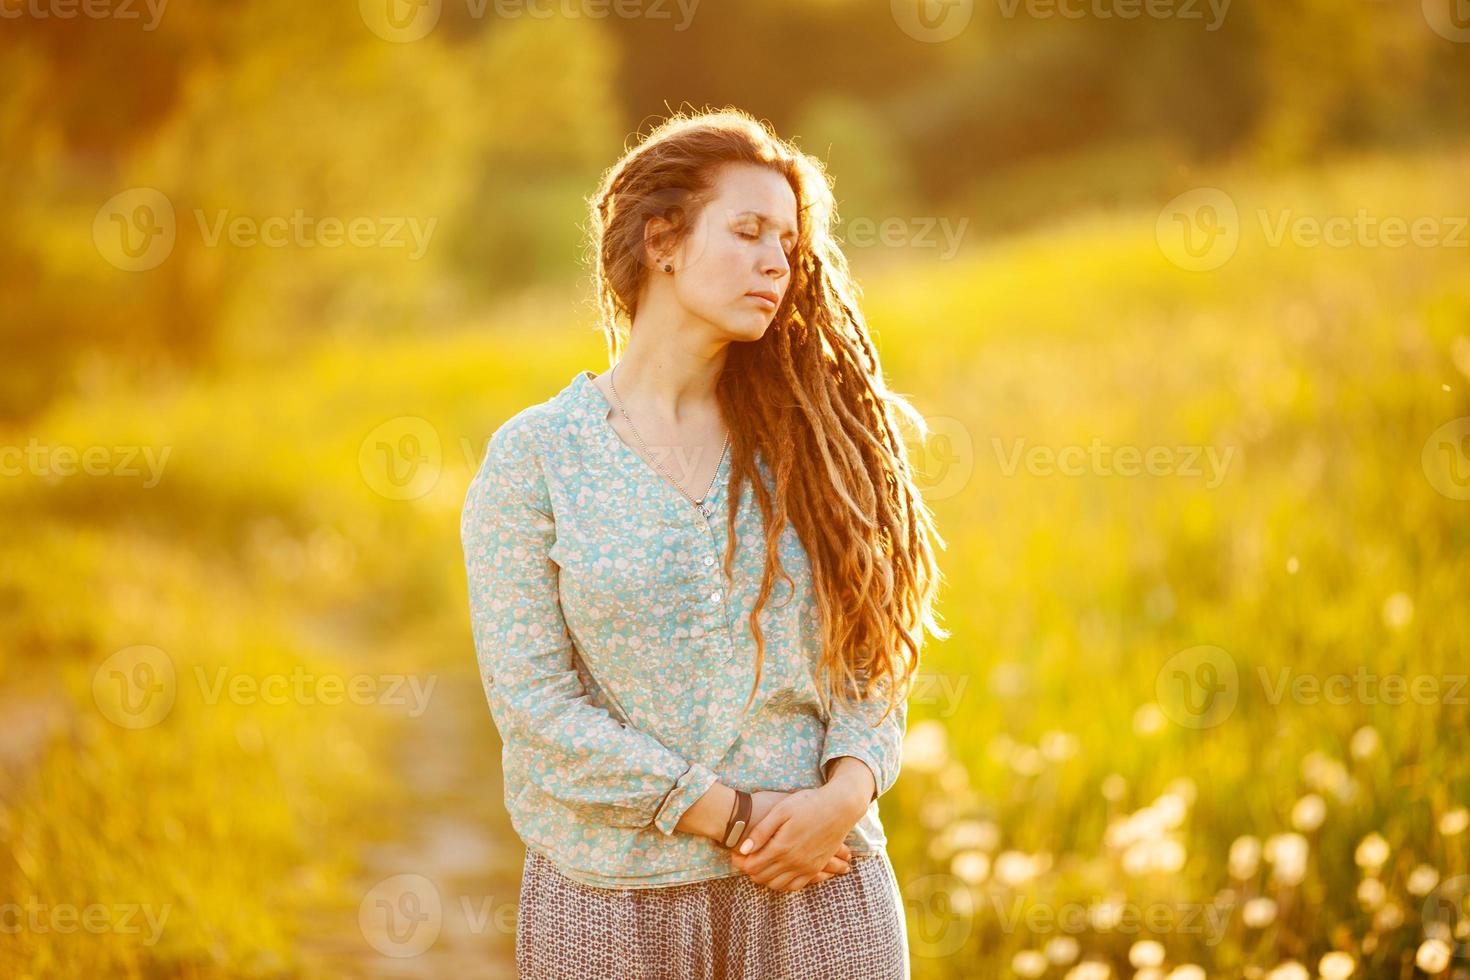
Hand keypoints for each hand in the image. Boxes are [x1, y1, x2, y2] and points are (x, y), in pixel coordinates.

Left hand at [728, 786, 863, 891]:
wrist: (840, 807)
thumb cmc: (809, 803)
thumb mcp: (781, 810)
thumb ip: (761, 832)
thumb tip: (743, 850)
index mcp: (782, 847)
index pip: (752, 866)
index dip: (739, 862)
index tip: (734, 854)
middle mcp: (794, 862)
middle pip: (762, 877)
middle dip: (748, 870)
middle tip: (743, 859)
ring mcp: (806, 868)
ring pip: (777, 885)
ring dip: (764, 878)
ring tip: (758, 864)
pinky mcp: (816, 868)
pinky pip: (796, 886)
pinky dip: (782, 884)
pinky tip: (778, 873)